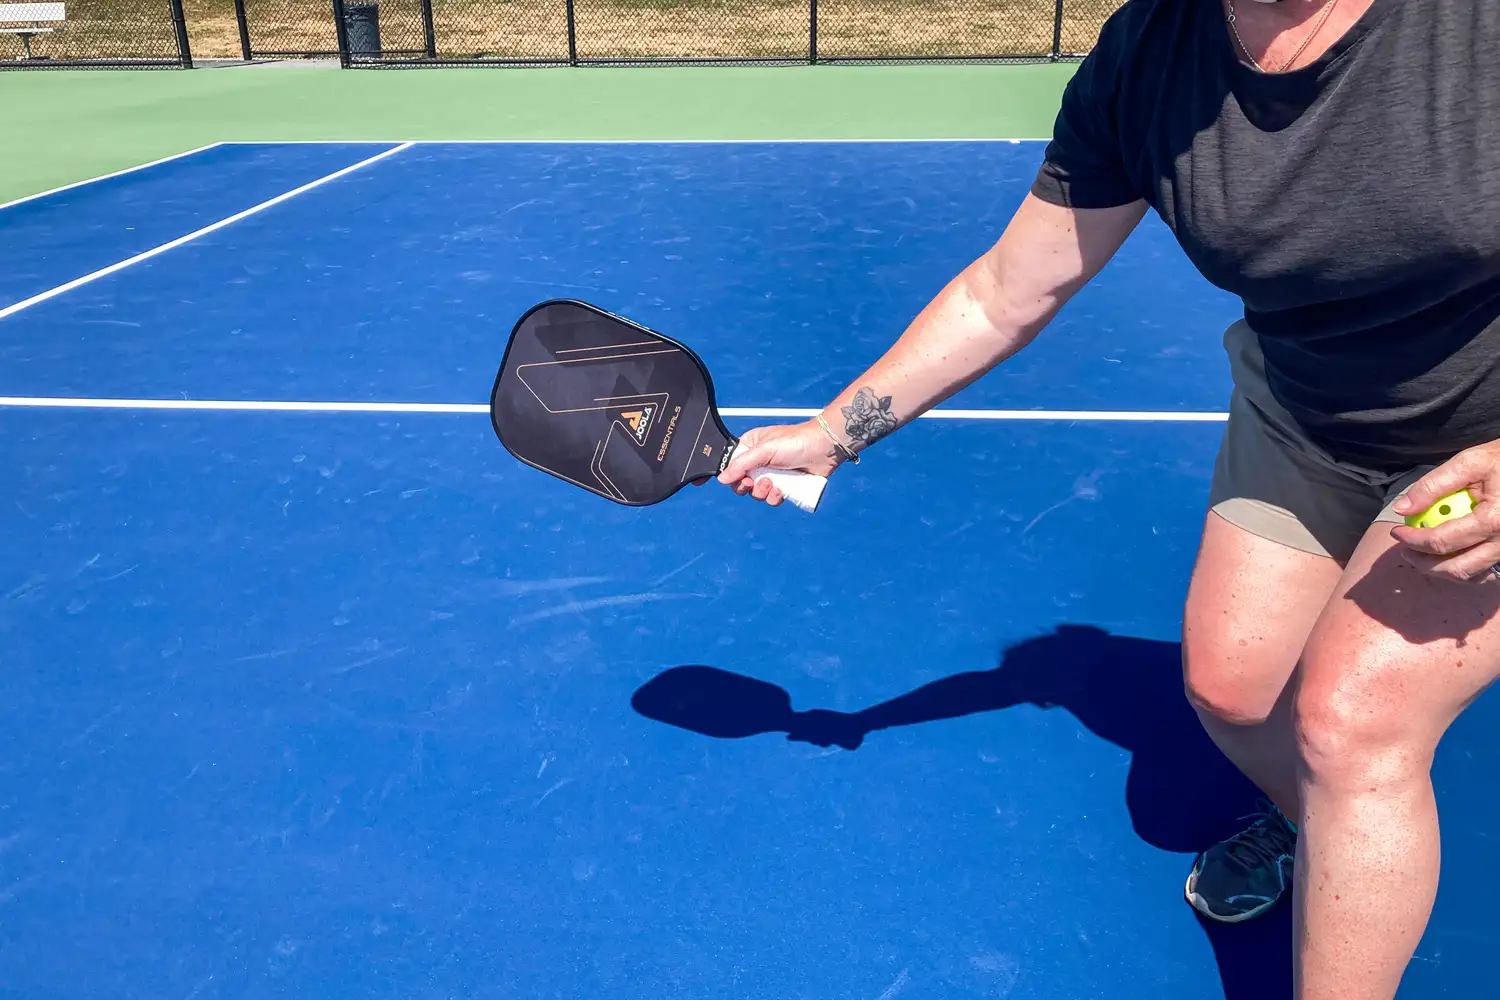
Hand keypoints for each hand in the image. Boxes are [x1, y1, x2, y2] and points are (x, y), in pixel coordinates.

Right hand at [712, 419, 844, 505]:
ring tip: (774, 485)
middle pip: (741, 483)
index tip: (729, 481)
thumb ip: (741, 465)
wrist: (825, 448)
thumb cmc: (795, 442)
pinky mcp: (785, 485)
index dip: (730, 475)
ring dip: (763, 493)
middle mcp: (759, 461)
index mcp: (750, 447)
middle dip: (749, 487)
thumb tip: (721, 479)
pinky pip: (772, 498)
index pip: (731, 464)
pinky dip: (775, 498)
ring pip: (757, 493)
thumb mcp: (764, 450)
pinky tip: (782, 491)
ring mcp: (772, 474)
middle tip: (757, 483)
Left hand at [1391, 441, 1499, 581]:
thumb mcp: (1471, 462)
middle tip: (1404, 551)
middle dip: (1424, 564)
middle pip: (1457, 568)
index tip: (1396, 531)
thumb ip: (1433, 485)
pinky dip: (1463, 567)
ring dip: (1441, 570)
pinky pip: (1485, 570)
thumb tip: (1402, 508)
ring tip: (1420, 554)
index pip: (1442, 541)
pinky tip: (1448, 555)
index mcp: (1495, 520)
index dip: (1413, 540)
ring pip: (1471, 574)